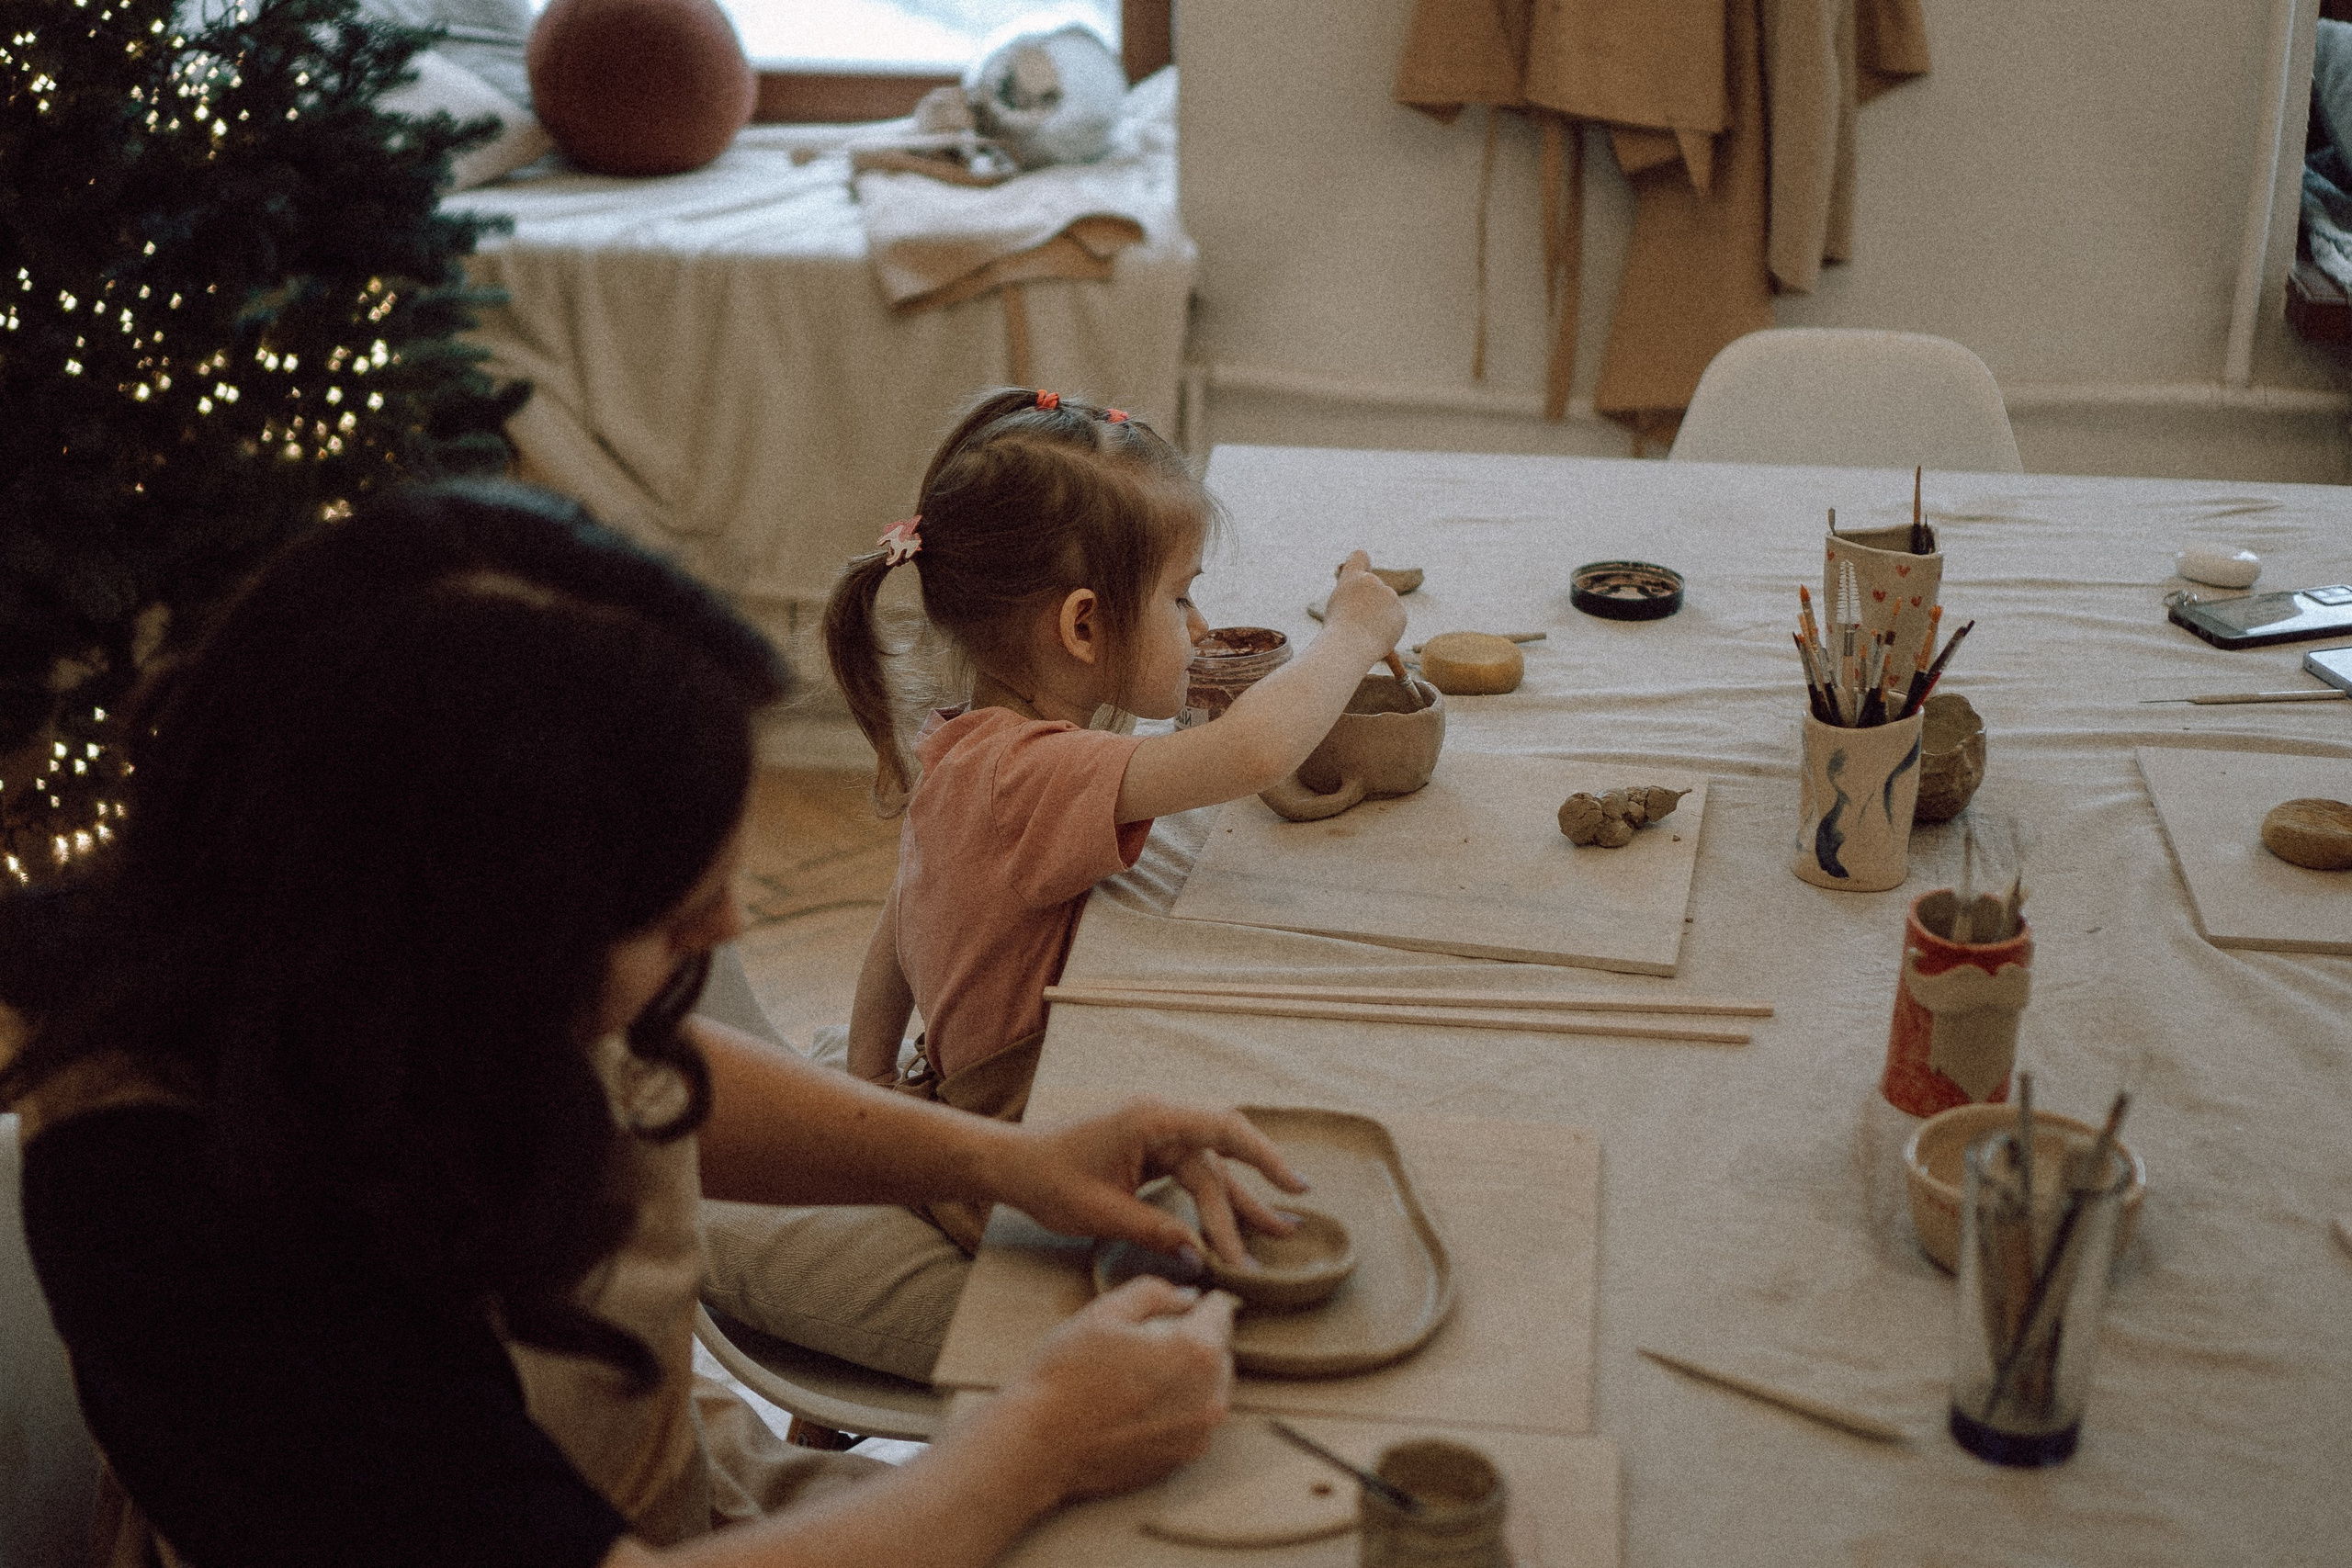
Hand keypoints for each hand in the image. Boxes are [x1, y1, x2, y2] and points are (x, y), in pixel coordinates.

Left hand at [992, 1097, 1307, 1268]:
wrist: (1013, 1164)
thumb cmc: (1049, 1180)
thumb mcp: (1102, 1212)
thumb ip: (1156, 1231)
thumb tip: (1202, 1258)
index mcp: (1151, 1119)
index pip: (1223, 1130)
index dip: (1264, 1157)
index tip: (1292, 1187)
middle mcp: (1161, 1120)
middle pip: (1220, 1158)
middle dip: (1254, 1194)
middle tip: (1290, 1227)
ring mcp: (1157, 1135)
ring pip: (1210, 1170)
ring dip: (1238, 1203)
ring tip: (1277, 1231)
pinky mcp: (1151, 1152)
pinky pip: (1192, 1176)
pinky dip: (1214, 1200)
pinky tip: (1235, 1221)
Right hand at [997, 1278, 1238, 1502]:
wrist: (1039, 1445)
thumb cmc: (1066, 1373)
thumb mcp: (1104, 1312)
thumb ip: (1155, 1292)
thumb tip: (1187, 1296)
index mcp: (1197, 1351)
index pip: (1221, 1311)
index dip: (1198, 1301)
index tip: (1176, 1304)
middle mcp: (1211, 1395)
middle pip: (1219, 1350)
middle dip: (1194, 1339)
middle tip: (1147, 1341)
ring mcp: (1200, 1432)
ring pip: (1210, 1386)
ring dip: (1188, 1374)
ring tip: (1139, 1374)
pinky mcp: (1184, 1458)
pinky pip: (1195, 1418)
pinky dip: (1178, 1406)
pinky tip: (1137, 1404)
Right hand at [1324, 550, 1406, 660]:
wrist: (1349, 646)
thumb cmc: (1336, 631)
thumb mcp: (1336, 606)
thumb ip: (1350, 595)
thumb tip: (1360, 596)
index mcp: (1353, 577)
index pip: (1359, 557)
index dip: (1359, 565)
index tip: (1359, 575)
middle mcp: (1373, 581)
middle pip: (1374, 588)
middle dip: (1369, 601)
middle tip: (1357, 621)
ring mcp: (1390, 596)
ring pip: (1385, 605)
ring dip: (1379, 615)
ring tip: (1364, 632)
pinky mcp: (1401, 613)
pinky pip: (1394, 619)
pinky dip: (1388, 627)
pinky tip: (1376, 637)